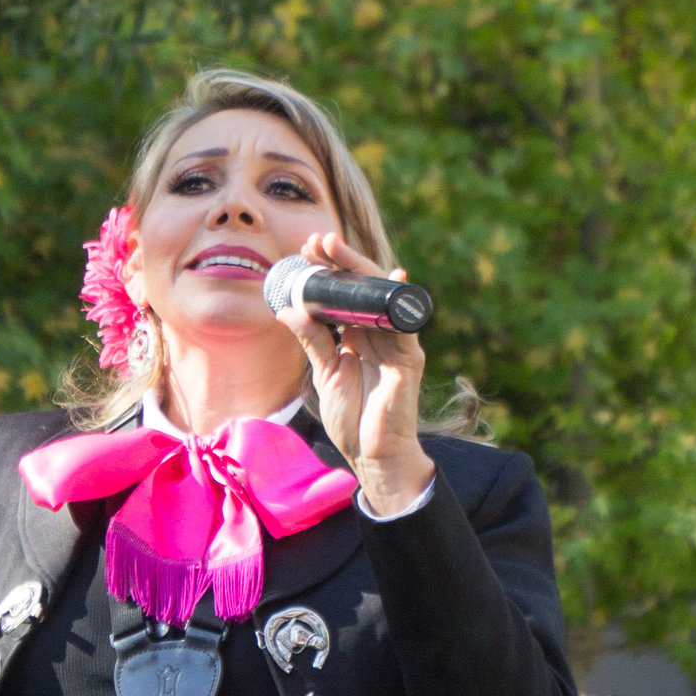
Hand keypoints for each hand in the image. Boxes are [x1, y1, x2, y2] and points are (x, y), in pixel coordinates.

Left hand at [276, 228, 429, 515]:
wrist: (373, 455)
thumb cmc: (352, 418)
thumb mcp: (325, 373)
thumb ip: (312, 340)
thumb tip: (286, 309)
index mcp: (356, 335)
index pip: (343, 294)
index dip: (328, 270)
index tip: (305, 250)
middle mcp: (377, 333)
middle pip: (362, 288)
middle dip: (342, 261)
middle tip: (318, 240)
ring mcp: (395, 343)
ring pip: (381, 296)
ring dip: (361, 270)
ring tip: (337, 249)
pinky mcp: (409, 358)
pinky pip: (405, 323)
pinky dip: (398, 300)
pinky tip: (392, 277)